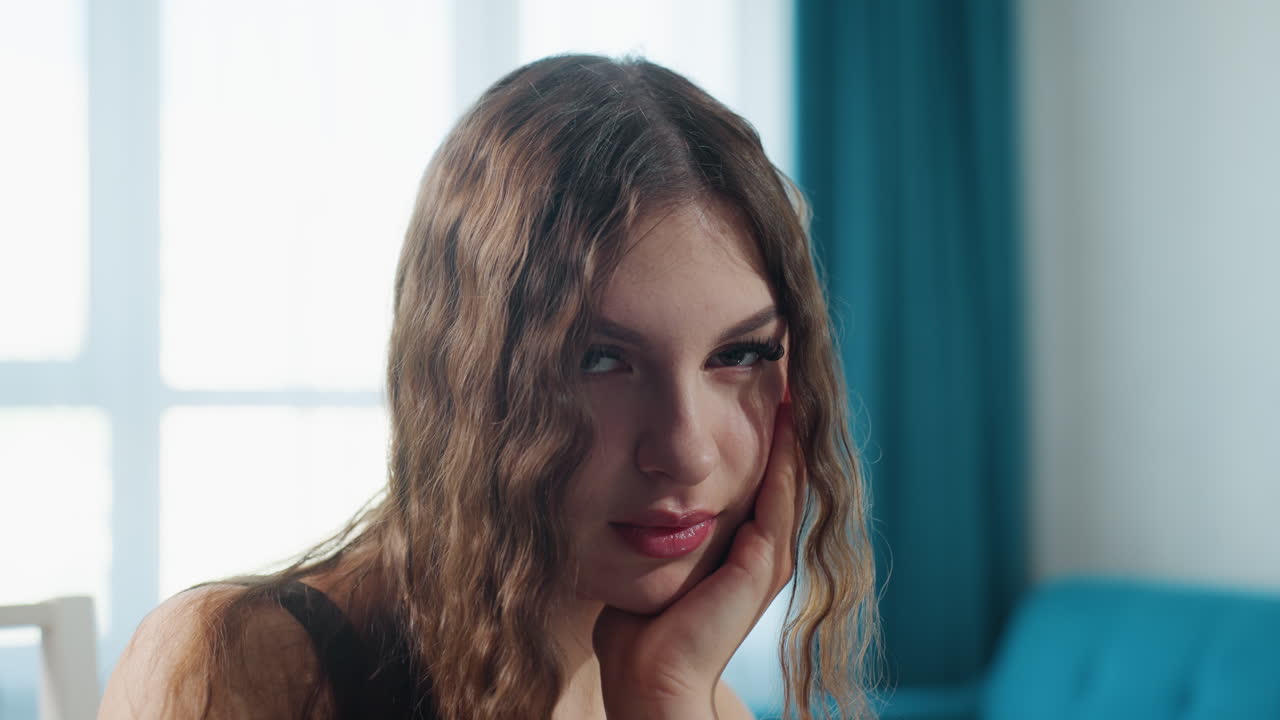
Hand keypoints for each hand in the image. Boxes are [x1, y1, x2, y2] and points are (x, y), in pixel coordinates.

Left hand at [593, 402, 804, 719]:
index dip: (763, 438)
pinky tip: (783, 422)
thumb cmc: (638, 628)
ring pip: (789, 481)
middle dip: (785, 427)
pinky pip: (777, 499)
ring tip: (793, 385)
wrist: (648, 676)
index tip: (758, 389)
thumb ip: (657, 530)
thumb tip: (635, 497)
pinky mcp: (760, 565)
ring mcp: (767, 558)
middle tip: (787, 372)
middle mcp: (762, 552)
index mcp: (740, 551)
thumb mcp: (653, 560)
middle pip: (783, 475)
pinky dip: (784, 460)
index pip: (759, 482)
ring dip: (791, 434)